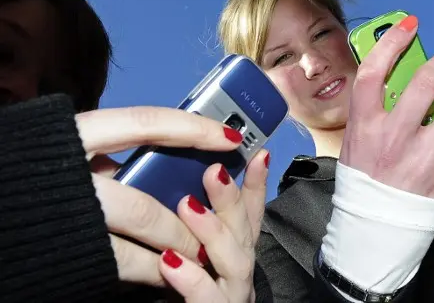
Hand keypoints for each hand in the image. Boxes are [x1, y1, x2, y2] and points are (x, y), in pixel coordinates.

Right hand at [76, 106, 244, 286]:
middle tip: (218, 220)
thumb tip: (159, 153)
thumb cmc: (29, 170)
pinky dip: (153, 268)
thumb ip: (107, 149)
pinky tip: (169, 270)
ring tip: (202, 252)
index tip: (230, 137)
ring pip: (140, 232)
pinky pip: (122, 263)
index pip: (147, 123)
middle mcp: (72, 174)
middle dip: (190, 216)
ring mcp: (70, 215)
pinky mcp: (70, 250)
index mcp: (76, 135)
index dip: (193, 128)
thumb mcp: (64, 147)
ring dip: (179, 244)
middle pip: (147, 199)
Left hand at [158, 150, 268, 302]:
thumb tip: (168, 185)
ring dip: (213, 230)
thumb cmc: (177, 293)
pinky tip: (170, 262)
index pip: (251, 210)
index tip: (258, 152)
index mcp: (232, 249)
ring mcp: (230, 293)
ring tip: (189, 206)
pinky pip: (207, 296)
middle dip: (233, 196)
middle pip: (244, 228)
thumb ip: (182, 224)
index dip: (256, 181)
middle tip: (214, 169)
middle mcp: (237, 269)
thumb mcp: (185, 250)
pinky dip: (190, 278)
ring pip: (235, 259)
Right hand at [341, 14, 433, 198]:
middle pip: (426, 83)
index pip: (374, 71)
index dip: (392, 41)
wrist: (372, 229)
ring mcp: (421, 157)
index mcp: (365, 125)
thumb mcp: (356, 139)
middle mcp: (393, 137)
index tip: (408, 26)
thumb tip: (397, 74)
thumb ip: (374, 109)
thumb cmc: (364, 181)